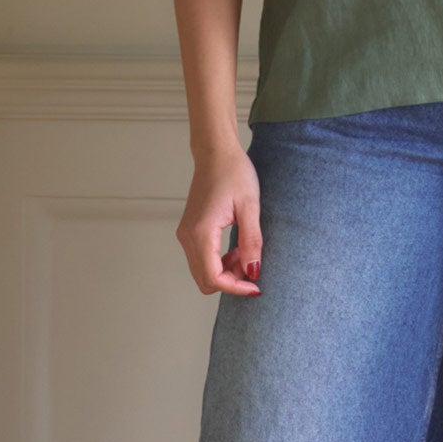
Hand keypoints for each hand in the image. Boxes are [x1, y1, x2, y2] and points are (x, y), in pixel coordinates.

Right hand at [177, 143, 262, 294]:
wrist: (216, 153)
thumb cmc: (233, 172)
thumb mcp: (250, 207)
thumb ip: (251, 242)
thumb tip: (253, 271)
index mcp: (202, 232)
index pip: (214, 278)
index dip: (236, 288)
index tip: (256, 286)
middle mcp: (188, 236)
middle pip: (205, 280)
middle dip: (231, 282)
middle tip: (253, 268)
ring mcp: (186, 234)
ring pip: (202, 272)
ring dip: (225, 272)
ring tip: (246, 254)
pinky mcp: (189, 231)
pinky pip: (201, 259)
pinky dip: (219, 262)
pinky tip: (236, 249)